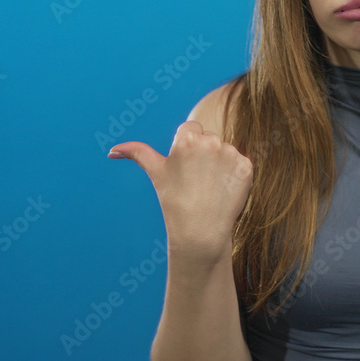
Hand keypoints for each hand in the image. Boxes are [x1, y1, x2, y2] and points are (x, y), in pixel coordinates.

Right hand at [107, 121, 252, 262]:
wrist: (200, 232)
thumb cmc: (174, 201)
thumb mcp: (156, 173)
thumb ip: (137, 153)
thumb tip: (113, 150)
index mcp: (187, 138)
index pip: (190, 129)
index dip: (187, 148)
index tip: (185, 167)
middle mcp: (211, 141)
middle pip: (209, 138)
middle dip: (203, 155)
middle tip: (196, 180)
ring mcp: (231, 154)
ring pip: (225, 150)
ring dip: (220, 164)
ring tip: (209, 187)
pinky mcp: (247, 167)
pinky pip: (241, 164)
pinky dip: (235, 176)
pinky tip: (224, 190)